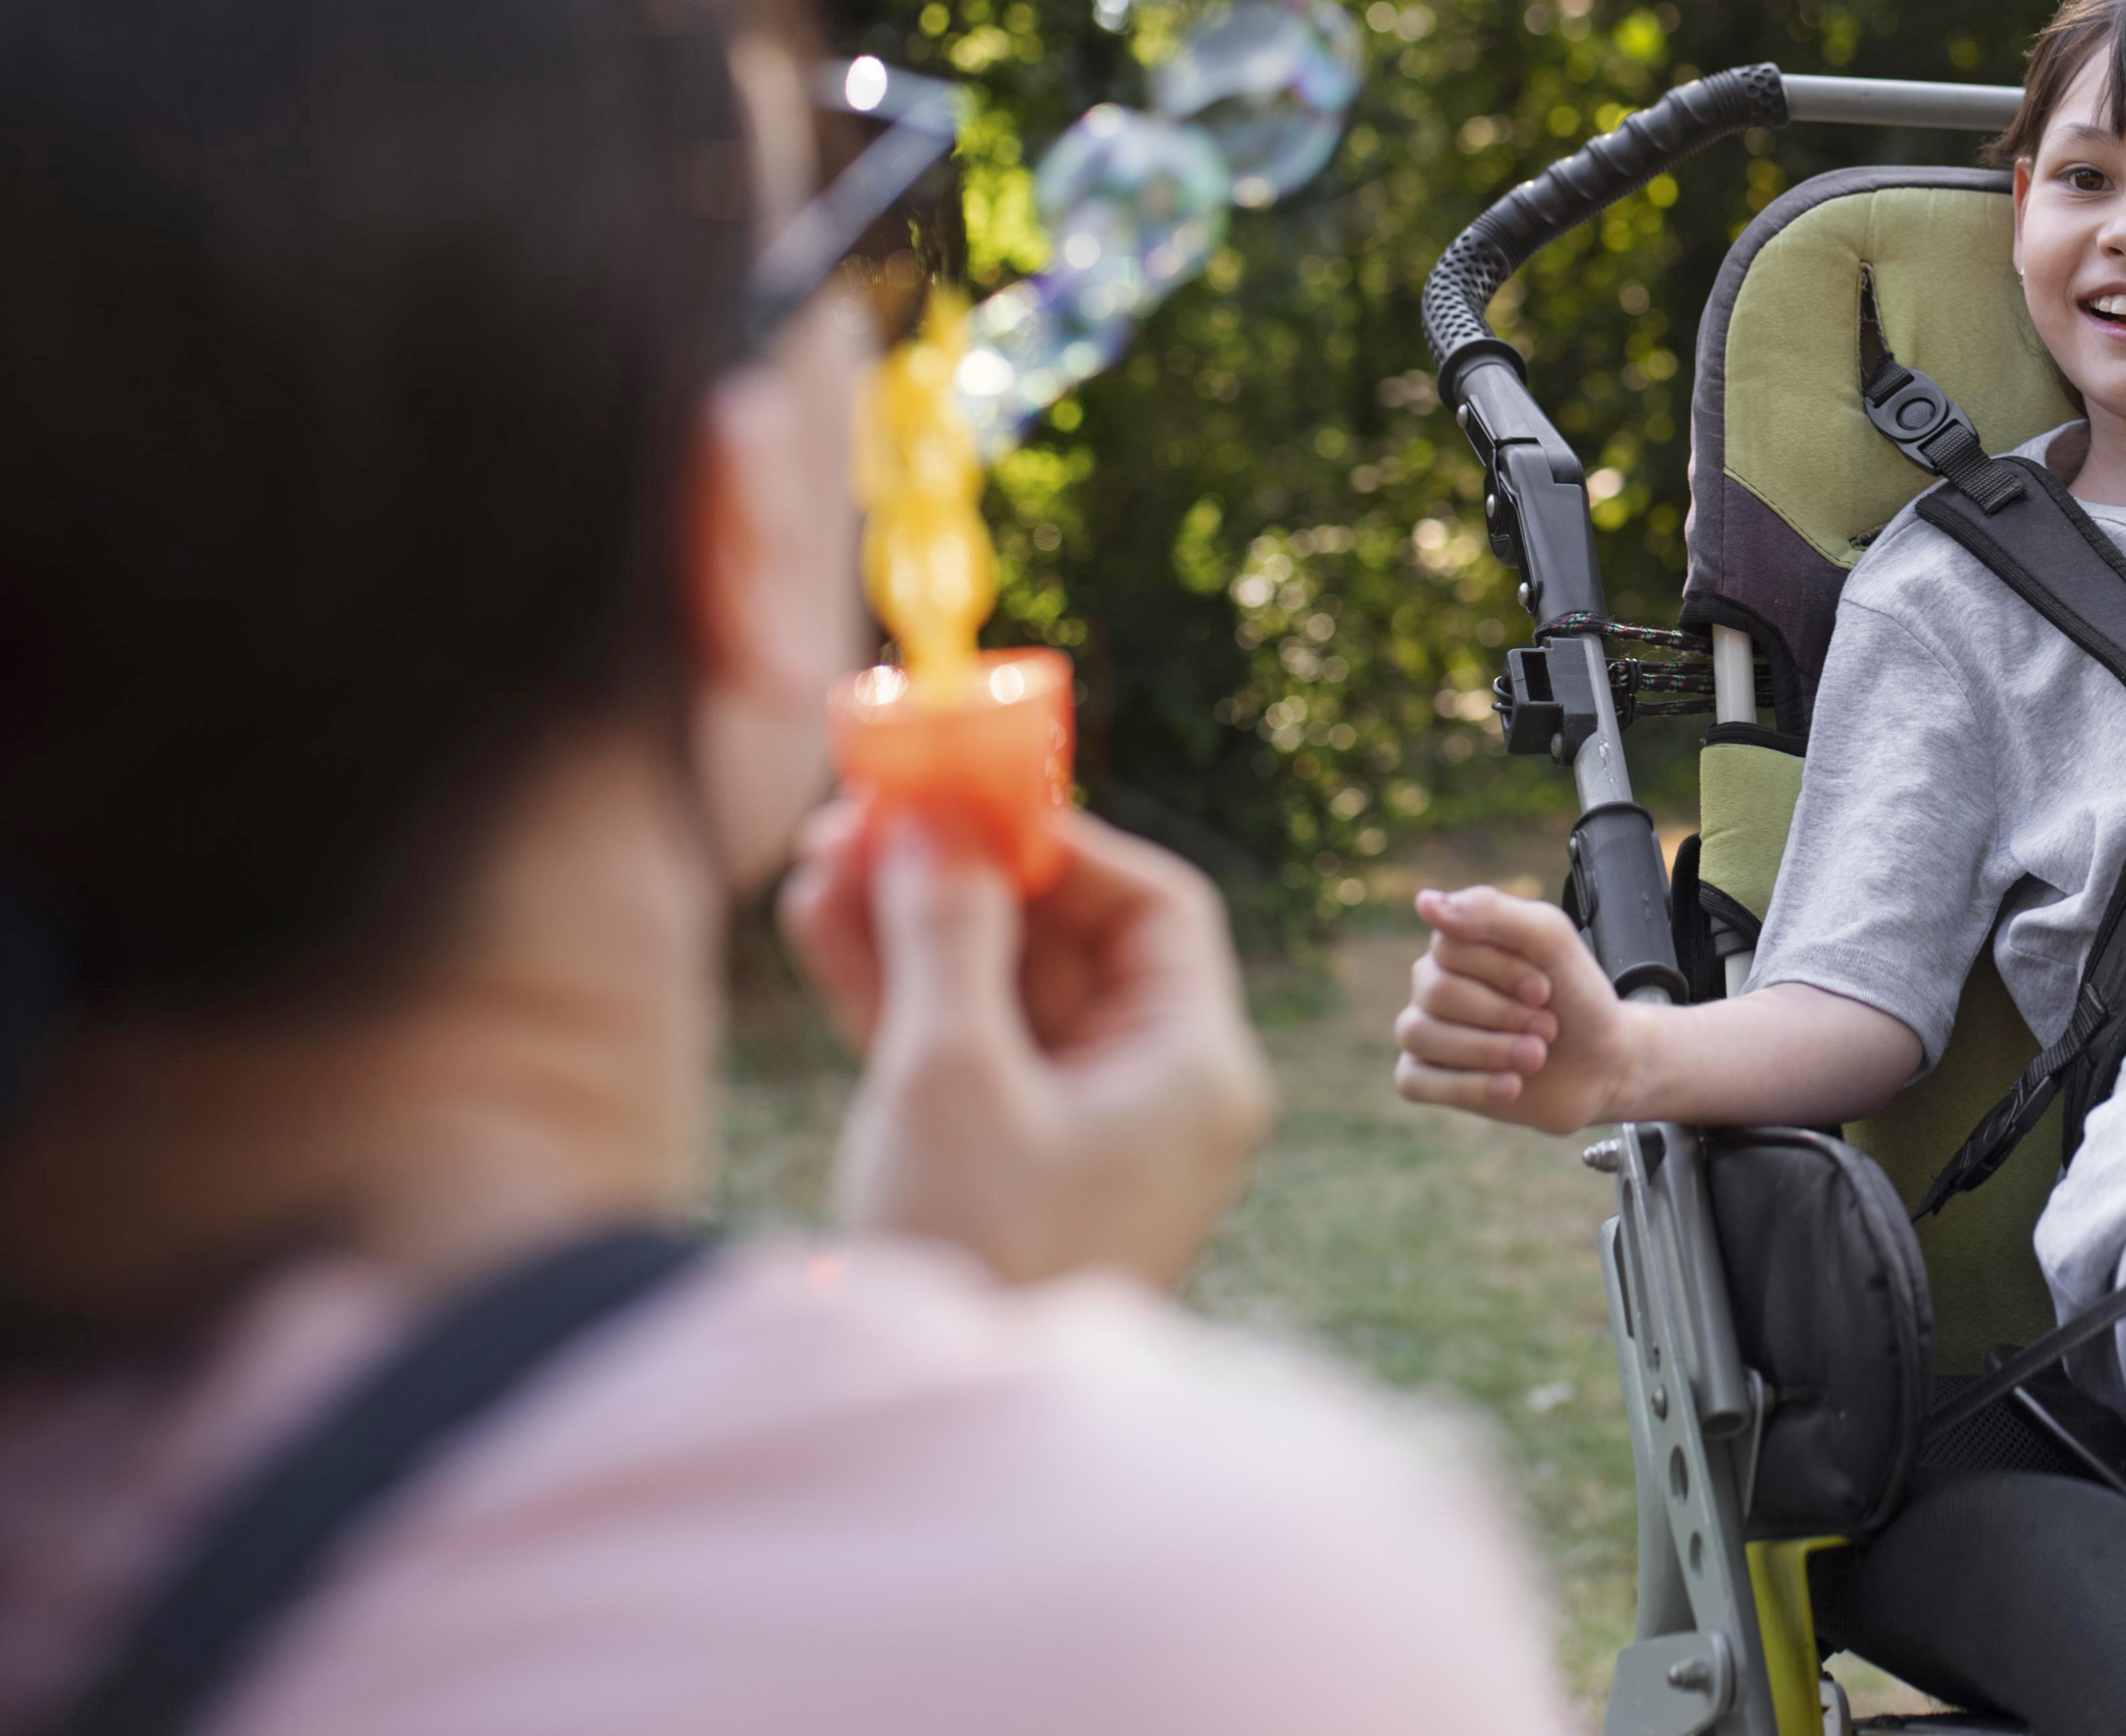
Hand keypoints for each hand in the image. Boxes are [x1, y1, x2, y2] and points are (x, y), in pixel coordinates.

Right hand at [779, 801, 1273, 1288]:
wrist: (937, 1440)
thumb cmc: (975, 1253)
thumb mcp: (952, 1075)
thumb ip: (946, 934)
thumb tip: (936, 822)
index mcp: (1192, 1072)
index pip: (1154, 910)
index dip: (1061, 844)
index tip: (968, 800)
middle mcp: (1153, 1098)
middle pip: (1065, 944)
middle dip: (963, 876)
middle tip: (866, 814)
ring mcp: (1078, 1136)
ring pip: (999, 992)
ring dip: (913, 925)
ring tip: (817, 856)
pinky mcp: (1004, 1168)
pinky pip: (964, 1050)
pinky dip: (900, 994)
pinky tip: (820, 924)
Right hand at [1391, 884, 1637, 1134]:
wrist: (1600, 1064)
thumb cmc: (1575, 996)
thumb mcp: (1551, 939)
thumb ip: (1492, 912)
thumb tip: (1424, 903)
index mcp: (1458, 943)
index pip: (1449, 945)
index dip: (1502, 971)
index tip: (1546, 989)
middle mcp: (1433, 982)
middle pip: (1436, 991)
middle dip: (1504, 1014)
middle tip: (1548, 1027)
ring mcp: (1426, 1030)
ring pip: (1419, 1034)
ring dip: (1490, 1050)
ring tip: (1536, 1057)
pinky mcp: (1426, 1077)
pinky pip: (1412, 1080)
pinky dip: (1466, 1086)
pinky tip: (1510, 1086)